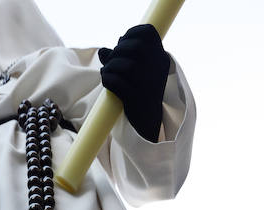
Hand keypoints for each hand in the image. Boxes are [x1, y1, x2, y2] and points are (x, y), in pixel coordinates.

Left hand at [99, 24, 169, 142]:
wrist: (149, 122)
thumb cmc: (140, 91)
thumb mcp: (135, 71)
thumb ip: (119, 57)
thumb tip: (102, 51)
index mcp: (160, 59)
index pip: (148, 33)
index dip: (131, 33)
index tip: (121, 41)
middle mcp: (157, 70)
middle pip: (135, 48)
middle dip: (118, 51)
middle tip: (111, 61)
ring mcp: (148, 86)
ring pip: (125, 66)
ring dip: (110, 66)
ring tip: (107, 72)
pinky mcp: (137, 100)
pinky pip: (117, 84)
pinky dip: (108, 79)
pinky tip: (107, 80)